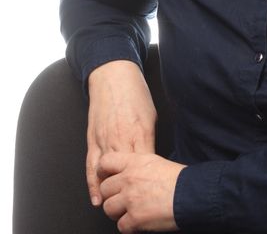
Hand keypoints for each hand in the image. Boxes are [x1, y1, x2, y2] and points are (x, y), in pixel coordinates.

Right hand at [87, 60, 156, 205]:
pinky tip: (96, 198)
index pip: (146, 167)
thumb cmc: (135, 93)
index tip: (157, 197)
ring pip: (107, 174)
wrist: (113, 76)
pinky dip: (93, 184)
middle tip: (138, 208)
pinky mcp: (92, 140)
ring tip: (118, 209)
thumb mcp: (151, 116)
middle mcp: (121, 140)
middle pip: (127, 175)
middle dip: (133, 192)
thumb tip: (154, 160)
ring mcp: (104, 141)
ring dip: (112, 192)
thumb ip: (150, 139)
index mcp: (140, 134)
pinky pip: (91, 167)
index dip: (151, 183)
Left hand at [98, 152, 185, 231]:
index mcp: (134, 162)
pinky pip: (121, 226)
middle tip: (122, 199)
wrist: (190, 194)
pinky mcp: (135, 219)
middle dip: (112, 195)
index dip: (103, 172)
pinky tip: (138, 221)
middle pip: (104, 189)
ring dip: (117, 212)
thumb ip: (136, 167)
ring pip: (108, 208)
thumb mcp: (155, 162)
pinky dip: (128, 226)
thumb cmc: (178, 179)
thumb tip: (126, 174)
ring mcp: (130, 199)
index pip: (105, 162)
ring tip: (129, 211)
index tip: (106, 178)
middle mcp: (129, 179)